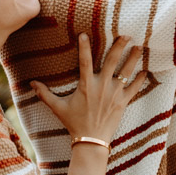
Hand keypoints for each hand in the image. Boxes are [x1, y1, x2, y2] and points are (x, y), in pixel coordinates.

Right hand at [29, 35, 145, 145]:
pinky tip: (145, 71)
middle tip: (126, 35)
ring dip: (133, 59)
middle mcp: (101, 86)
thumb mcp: (58, 108)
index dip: (84, 47)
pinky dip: (140, 80)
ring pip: (126, 72)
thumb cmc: (74, 123)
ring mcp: (114, 94)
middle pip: (112, 61)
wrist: (91, 141)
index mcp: (86, 85)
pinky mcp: (123, 102)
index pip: (84, 61)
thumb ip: (45, 94)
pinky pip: (134, 88)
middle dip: (119, 46)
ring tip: (139, 47)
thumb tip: (30, 83)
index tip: (84, 34)